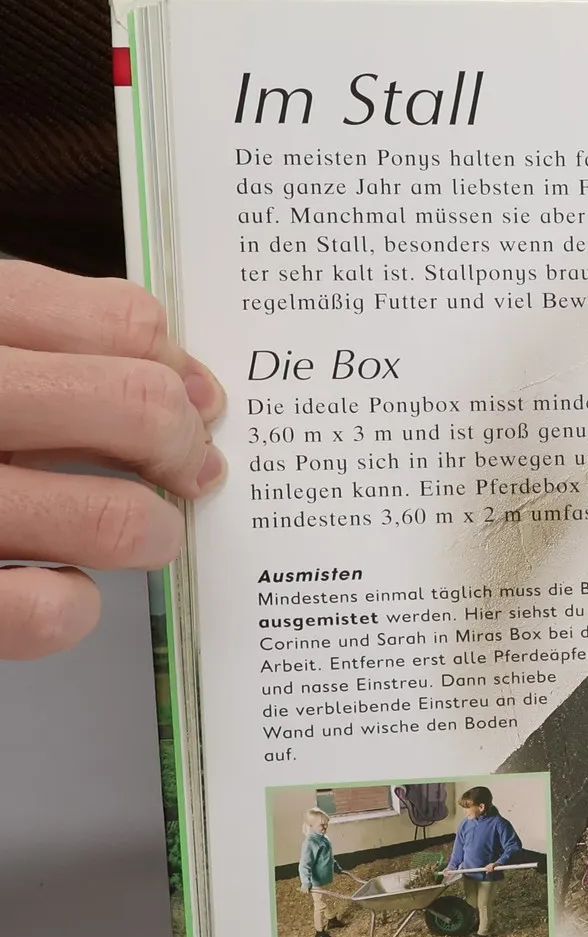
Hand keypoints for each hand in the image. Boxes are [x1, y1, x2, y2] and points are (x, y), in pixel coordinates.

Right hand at [1, 261, 225, 658]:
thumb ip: (53, 334)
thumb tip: (189, 386)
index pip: (121, 324)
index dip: (177, 367)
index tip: (191, 399)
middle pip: (135, 408)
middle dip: (183, 448)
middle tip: (186, 468)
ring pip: (113, 517)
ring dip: (153, 532)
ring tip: (144, 532)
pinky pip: (47, 612)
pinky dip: (76, 606)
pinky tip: (56, 585)